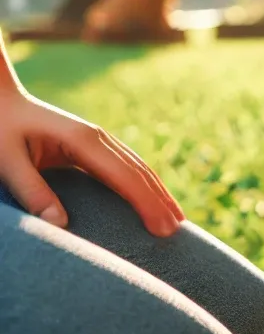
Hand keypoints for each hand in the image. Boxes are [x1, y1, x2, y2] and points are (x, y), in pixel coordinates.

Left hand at [0, 85, 183, 235]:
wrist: (0, 102)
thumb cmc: (0, 131)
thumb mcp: (7, 162)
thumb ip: (32, 190)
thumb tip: (60, 225)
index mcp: (83, 140)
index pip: (124, 176)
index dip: (146, 202)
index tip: (162, 227)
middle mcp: (98, 137)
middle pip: (139, 170)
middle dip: (160, 200)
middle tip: (177, 231)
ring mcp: (98, 139)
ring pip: (137, 167)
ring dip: (158, 192)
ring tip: (175, 218)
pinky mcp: (92, 146)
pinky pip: (126, 167)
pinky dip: (144, 184)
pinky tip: (152, 197)